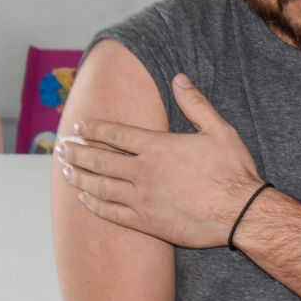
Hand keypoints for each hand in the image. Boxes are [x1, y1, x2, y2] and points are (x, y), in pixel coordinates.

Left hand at [55, 74, 263, 247]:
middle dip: (76, 152)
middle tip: (61, 148)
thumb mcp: (219, 130)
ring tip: (65, 171)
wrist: (239, 212)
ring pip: (100, 186)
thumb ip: (196, 104)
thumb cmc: (232, 171)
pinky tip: (85, 199)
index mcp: (157, 147)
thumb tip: (179, 79)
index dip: (94, 129)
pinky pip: (111, 212)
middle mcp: (142, 172)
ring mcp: (141, 198)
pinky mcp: (146, 222)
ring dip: (79, 177)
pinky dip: (94, 204)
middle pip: (99, 159)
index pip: (115, 134)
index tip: (78, 127)